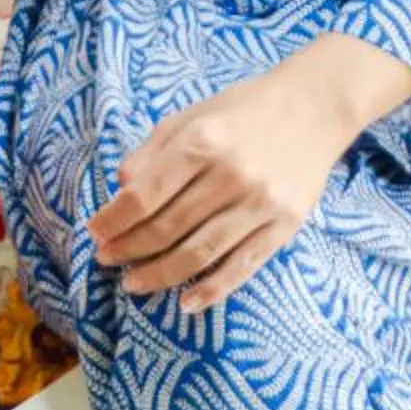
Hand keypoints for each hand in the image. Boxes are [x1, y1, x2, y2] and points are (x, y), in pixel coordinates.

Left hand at [87, 35, 410, 313]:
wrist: (315, 106)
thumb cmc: (245, 108)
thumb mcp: (193, 114)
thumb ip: (154, 150)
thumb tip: (120, 187)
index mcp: (202, 141)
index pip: (145, 195)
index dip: (114, 220)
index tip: (95, 232)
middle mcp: (230, 174)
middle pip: (167, 227)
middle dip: (129, 249)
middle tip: (106, 260)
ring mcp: (260, 203)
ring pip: (199, 253)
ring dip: (160, 274)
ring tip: (133, 283)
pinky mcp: (284, 225)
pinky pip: (242, 266)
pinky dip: (212, 290)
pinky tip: (186, 302)